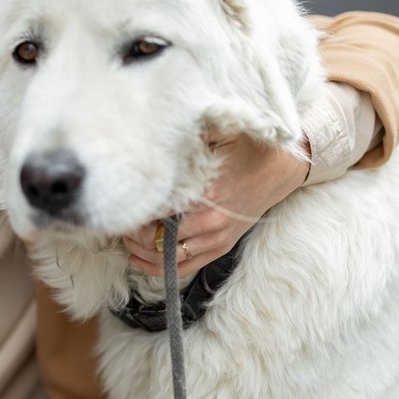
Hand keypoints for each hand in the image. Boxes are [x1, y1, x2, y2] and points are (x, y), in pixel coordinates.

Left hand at [123, 133, 309, 276]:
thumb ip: (186, 136)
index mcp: (206, 194)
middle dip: (131, 231)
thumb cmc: (247, 149)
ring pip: (166, 258)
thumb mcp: (219, 133)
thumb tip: (153, 130)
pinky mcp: (220, 248)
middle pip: (155, 239)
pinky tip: (138, 259)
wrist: (281, 169)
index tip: (120, 200)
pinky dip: (157, 268)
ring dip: (140, 250)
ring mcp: (216, 239)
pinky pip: (183, 268)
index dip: (134, 209)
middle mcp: (210, 222)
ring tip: (125, 236)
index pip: (156, 211)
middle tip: (117, 218)